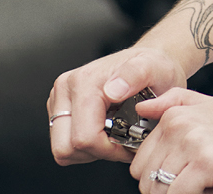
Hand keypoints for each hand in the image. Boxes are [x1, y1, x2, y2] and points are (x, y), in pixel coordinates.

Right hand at [48, 45, 188, 165]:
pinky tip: (103, 134)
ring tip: (113, 137)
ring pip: (62, 149)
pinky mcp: (59, 109)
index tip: (129, 145)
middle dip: (96, 152)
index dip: (109, 150)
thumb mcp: (154, 67)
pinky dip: (84, 147)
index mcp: (84, 81)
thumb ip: (137, 75)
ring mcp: (59, 100)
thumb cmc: (152, 67)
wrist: (147, 61)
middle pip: (66, 147)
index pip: (84, 138)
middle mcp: (66, 89)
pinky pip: (62, 144)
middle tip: (120, 143)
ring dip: (89, 151)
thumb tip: (114, 90)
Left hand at [129, 88, 212, 193]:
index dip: (158, 175)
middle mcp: (182, 123)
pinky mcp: (207, 164)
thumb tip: (144, 106)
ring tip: (204, 187)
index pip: (141, 158)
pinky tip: (212, 190)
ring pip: (157, 188)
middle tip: (195, 185)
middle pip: (145, 176)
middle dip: (164, 188)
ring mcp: (194, 142)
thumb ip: (179, 103)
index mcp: (178, 113)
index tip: (182, 176)